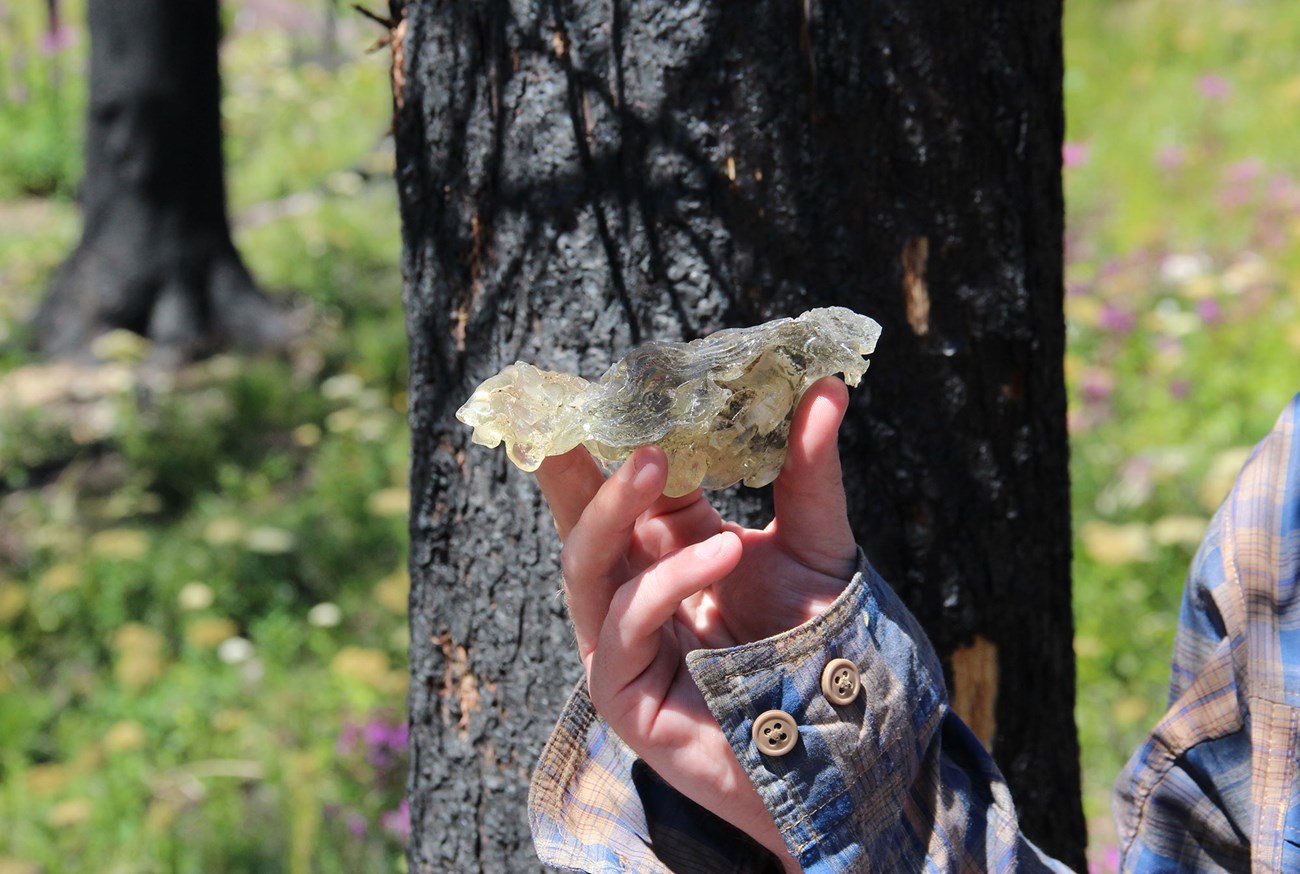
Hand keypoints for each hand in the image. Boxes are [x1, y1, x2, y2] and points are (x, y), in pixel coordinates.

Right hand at [533, 377, 856, 870]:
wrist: (836, 737)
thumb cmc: (816, 642)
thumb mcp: (815, 544)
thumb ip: (809, 471)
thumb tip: (826, 383)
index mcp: (667, 547)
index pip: (623, 485)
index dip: (607, 435)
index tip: (602, 382)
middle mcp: (632, 587)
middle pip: (579, 517)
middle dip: (570, 462)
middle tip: (576, 407)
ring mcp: (619, 639)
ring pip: (583, 563)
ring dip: (610, 508)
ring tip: (653, 459)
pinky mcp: (620, 689)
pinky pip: (625, 625)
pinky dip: (666, 583)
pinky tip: (718, 555)